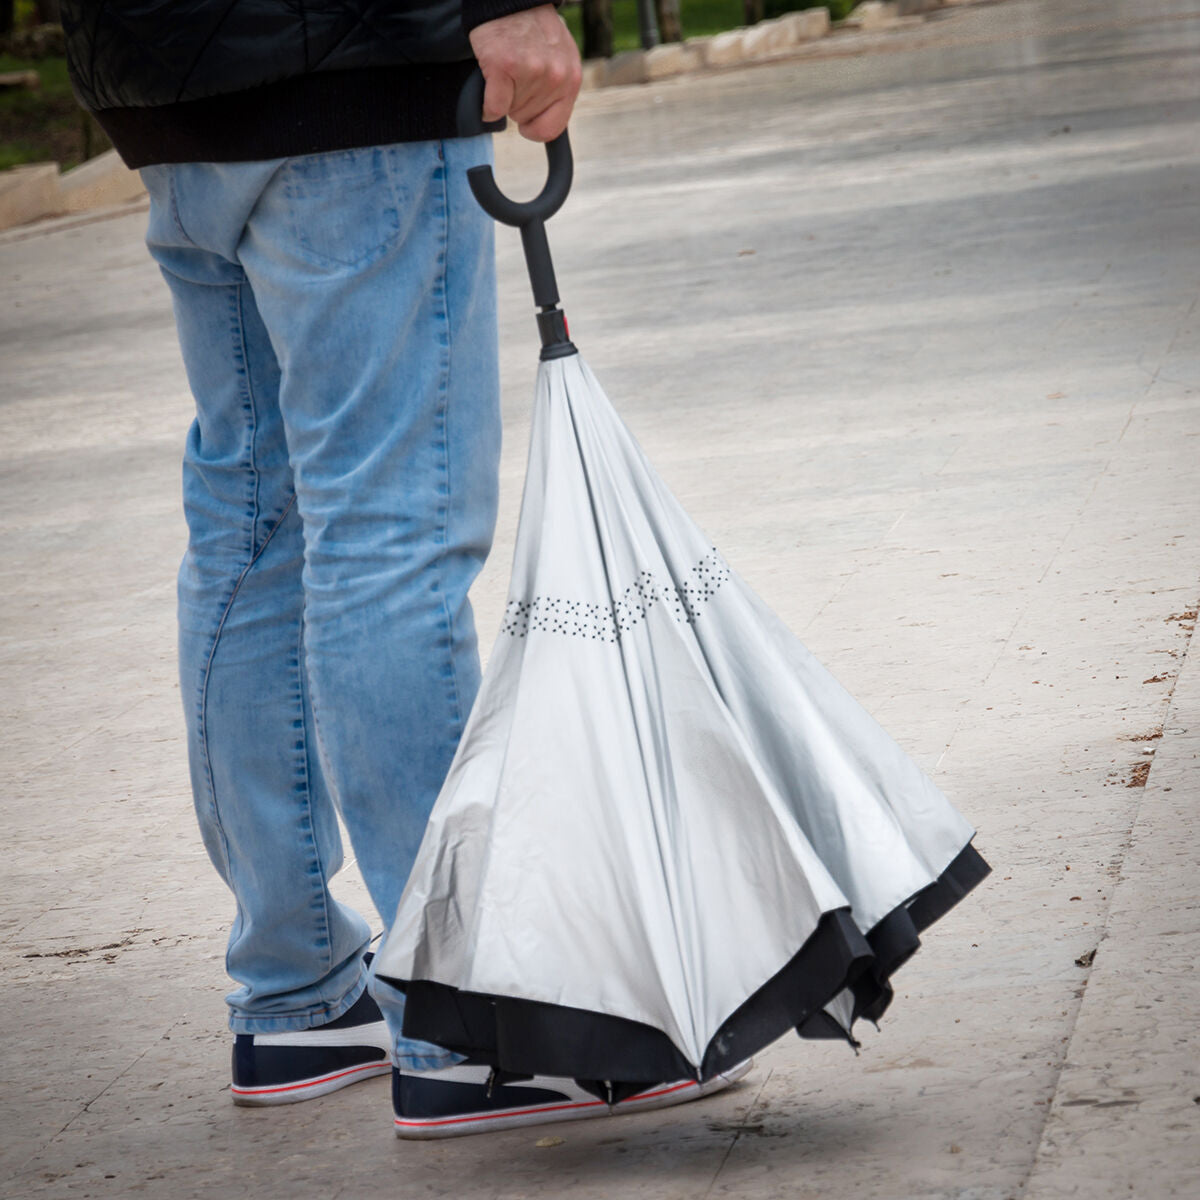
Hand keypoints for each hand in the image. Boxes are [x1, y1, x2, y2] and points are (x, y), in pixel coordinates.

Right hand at [468, 5, 582, 142]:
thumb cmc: (531, 31)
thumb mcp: (559, 59)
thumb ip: (558, 89)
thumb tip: (545, 126)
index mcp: (571, 78)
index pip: (553, 129)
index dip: (535, 129)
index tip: (527, 122)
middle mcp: (555, 76)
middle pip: (527, 119)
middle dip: (517, 103)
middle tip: (516, 74)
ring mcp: (531, 70)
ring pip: (509, 111)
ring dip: (504, 96)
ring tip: (508, 67)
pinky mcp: (504, 66)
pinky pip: (493, 107)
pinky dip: (486, 104)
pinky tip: (491, 83)